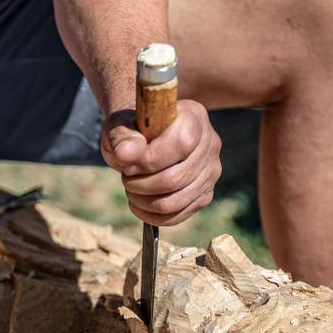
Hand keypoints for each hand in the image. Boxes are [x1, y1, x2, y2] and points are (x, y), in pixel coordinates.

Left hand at [101, 101, 221, 225]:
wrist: (143, 139)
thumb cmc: (133, 130)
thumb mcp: (121, 125)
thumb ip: (122, 136)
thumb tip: (127, 154)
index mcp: (194, 117)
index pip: (180, 144)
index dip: (148, 160)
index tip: (127, 163)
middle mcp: (210, 144)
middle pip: (176, 179)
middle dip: (141, 184)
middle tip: (126, 177)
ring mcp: (211, 172)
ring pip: (175, 202)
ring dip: (143, 201)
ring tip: (131, 188)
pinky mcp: (205, 195)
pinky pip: (178, 216)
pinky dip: (152, 216)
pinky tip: (138, 203)